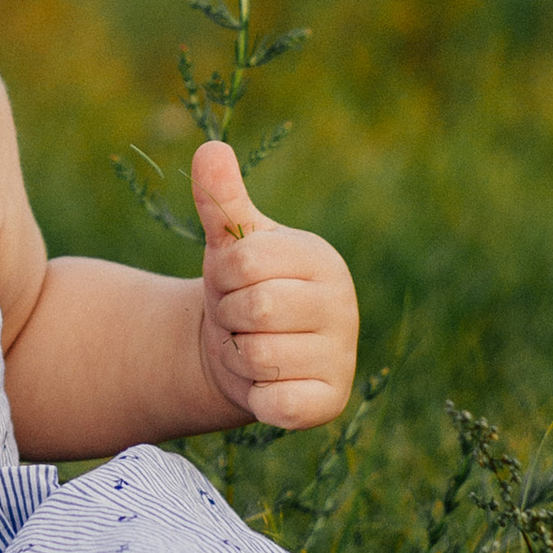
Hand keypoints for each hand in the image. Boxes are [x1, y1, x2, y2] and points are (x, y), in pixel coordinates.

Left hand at [192, 139, 358, 430]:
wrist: (246, 352)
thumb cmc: (242, 288)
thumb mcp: (230, 242)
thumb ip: (220, 198)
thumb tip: (210, 149)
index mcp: (321, 258)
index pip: (245, 261)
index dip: (222, 276)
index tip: (233, 281)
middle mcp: (342, 305)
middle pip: (255, 309)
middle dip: (229, 316)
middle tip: (240, 318)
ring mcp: (342, 356)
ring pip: (260, 357)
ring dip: (238, 356)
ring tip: (251, 347)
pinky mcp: (330, 402)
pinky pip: (276, 404)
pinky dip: (255, 396)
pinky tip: (265, 383)